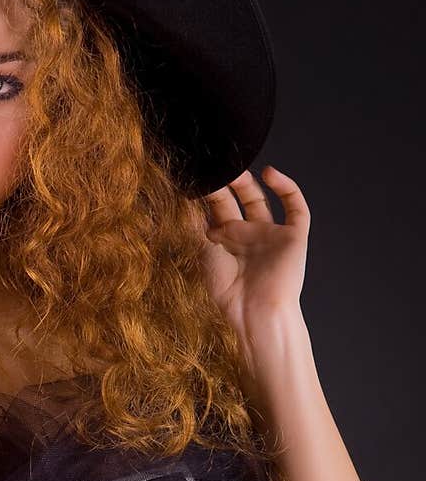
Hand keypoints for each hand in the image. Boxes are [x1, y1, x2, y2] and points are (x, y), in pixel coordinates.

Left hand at [190, 165, 310, 355]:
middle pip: (236, 202)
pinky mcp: (294, 236)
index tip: (193, 176)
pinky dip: (287, 188)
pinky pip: (296, 207)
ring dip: (247, 183)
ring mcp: (271, 235)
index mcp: (226, 244)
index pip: (216, 211)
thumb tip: (184, 198)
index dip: (206, 194)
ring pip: (259, 200)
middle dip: (223, 185)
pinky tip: (270, 174)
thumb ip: (196, 225)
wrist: (256, 312)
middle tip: (210, 168)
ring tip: (232, 168)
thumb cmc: (229, 291)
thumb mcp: (204, 252)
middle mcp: (248, 236)